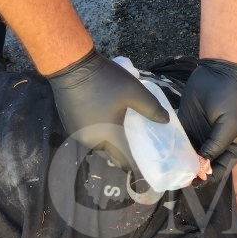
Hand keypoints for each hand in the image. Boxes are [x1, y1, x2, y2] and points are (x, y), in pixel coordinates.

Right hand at [47, 48, 168, 168]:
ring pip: (99, 146)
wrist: (70, 65)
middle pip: (111, 155)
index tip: (146, 173)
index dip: (136, 169)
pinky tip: (108, 125)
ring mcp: (78, 133)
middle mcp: (91, 141)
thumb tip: (166, 121)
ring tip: (125, 137)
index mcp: (108, 137)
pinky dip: (100, 135)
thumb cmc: (104, 80)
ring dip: (111, 145)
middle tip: (138, 150)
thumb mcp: (134, 92)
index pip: (125, 162)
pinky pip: (89, 136)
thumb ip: (151, 109)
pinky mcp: (70, 124)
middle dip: (124, 156)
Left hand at [178, 58, 236, 183]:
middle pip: (204, 162)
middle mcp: (216, 142)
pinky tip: (164, 153)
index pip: (221, 168)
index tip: (195, 183)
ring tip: (169, 169)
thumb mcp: (230, 125)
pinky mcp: (188, 120)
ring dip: (182, 160)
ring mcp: (201, 131)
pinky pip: (180, 137)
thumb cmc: (233, 98)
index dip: (210, 177)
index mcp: (232, 145)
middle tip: (178, 178)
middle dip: (193, 171)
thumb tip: (204, 163)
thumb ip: (217, 144)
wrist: (222, 69)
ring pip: (190, 151)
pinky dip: (173, 145)